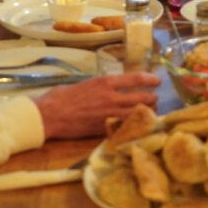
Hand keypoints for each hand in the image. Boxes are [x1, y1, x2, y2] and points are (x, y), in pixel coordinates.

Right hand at [34, 72, 159, 139]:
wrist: (49, 115)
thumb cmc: (61, 96)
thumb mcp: (85, 83)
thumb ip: (102, 86)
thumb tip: (113, 87)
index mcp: (106, 82)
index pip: (136, 78)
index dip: (151, 79)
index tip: (158, 81)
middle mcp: (111, 98)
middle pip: (143, 98)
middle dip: (153, 99)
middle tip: (155, 100)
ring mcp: (109, 115)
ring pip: (139, 114)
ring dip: (148, 113)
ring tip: (150, 113)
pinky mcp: (104, 129)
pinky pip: (126, 127)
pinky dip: (135, 126)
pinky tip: (138, 126)